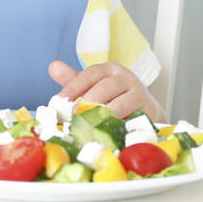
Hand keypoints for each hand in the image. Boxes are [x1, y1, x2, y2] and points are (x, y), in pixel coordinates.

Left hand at [48, 60, 166, 122]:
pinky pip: (132, 120)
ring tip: (86, 127)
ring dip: (101, 117)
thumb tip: (52, 66)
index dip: (72, 88)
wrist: (147, 111)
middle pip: (103, 88)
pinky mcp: (149, 111)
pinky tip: (106, 135)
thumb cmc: (115, 98)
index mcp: (109, 69)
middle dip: (85, 103)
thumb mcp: (93, 87)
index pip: (89, 75)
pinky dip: (119, 128)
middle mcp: (125, 77)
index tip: (59, 102)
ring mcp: (139, 93)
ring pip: (118, 104)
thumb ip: (74, 80)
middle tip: (71, 116)